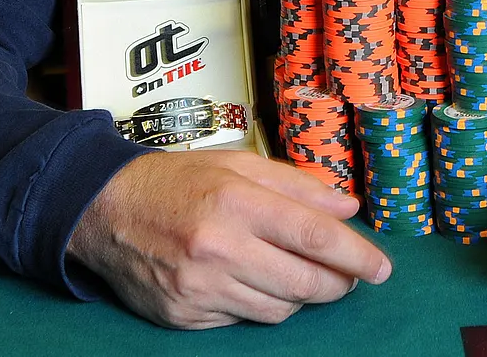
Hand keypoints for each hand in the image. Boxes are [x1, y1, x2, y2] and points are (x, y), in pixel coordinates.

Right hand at [67, 149, 391, 328]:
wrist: (105, 210)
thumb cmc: (178, 181)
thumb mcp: (238, 164)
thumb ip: (297, 185)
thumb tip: (347, 208)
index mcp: (236, 202)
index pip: (314, 235)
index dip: (355, 255)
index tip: (380, 268)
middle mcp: (218, 248)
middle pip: (303, 283)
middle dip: (338, 285)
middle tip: (350, 278)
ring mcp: (199, 288)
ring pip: (278, 310)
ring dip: (300, 297)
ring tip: (297, 275)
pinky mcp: (184, 316)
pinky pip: (242, 321)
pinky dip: (257, 305)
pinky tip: (251, 282)